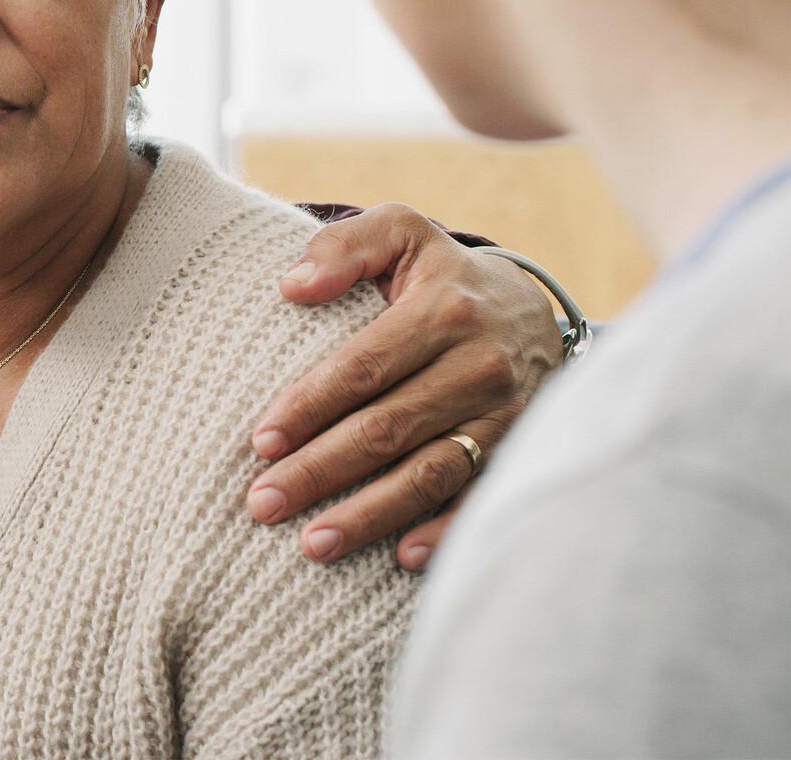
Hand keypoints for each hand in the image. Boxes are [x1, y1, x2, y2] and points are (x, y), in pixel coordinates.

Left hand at [247, 204, 560, 566]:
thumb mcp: (400, 232)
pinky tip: (400, 557)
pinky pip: (479, 497)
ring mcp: (505, 413)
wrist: (530, 309)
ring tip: (312, 543)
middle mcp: (479, 364)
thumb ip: (345, 245)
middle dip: (320, 470)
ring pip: (429, 472)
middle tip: (263, 503)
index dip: (310, 406)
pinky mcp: (520, 448)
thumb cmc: (441, 274)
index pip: (363, 367)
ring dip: (369, 514)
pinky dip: (443, 531)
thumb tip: (292, 286)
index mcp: (442, 309)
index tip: (261, 441)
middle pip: (387, 428)